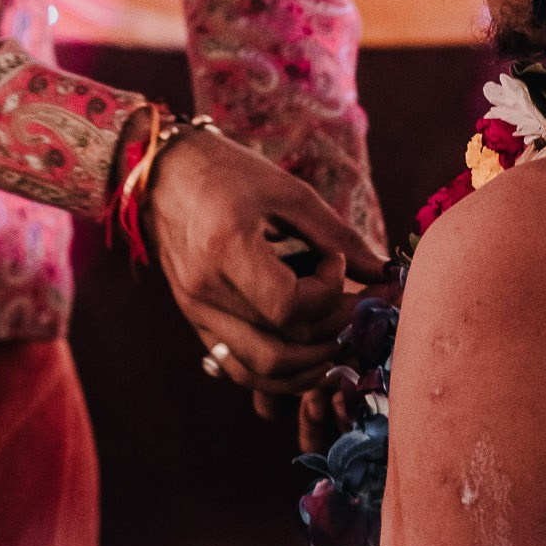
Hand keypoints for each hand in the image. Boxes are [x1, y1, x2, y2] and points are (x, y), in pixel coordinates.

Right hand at [150, 129, 382, 391]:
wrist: (163, 174)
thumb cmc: (228, 173)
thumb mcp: (288, 193)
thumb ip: (337, 236)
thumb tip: (382, 273)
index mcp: (225, 250)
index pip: (290, 307)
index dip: (327, 293)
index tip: (335, 263)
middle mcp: (206, 290)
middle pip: (280, 351)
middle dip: (332, 337)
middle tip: (357, 310)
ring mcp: (197, 312)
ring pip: (260, 372)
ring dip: (308, 366)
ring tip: (338, 337)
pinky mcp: (196, 321)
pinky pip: (239, 367)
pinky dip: (279, 370)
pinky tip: (306, 350)